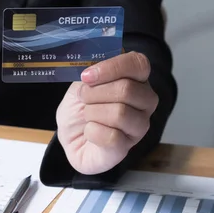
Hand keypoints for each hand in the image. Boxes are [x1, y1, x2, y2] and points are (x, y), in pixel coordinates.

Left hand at [56, 51, 158, 174]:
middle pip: (127, 89)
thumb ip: (91, 74)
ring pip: (120, 113)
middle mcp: (145, 102)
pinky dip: (92, 132)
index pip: (138, 64)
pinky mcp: (126, 148)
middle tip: (83, 99)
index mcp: (136, 80)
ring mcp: (139, 126)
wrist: (69, 138)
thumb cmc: (78, 109)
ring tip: (87, 116)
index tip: (86, 76)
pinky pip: (112, 137)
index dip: (112, 68)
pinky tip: (89, 132)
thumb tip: (93, 70)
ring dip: (92, 113)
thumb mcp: (79, 84)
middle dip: (94, 93)